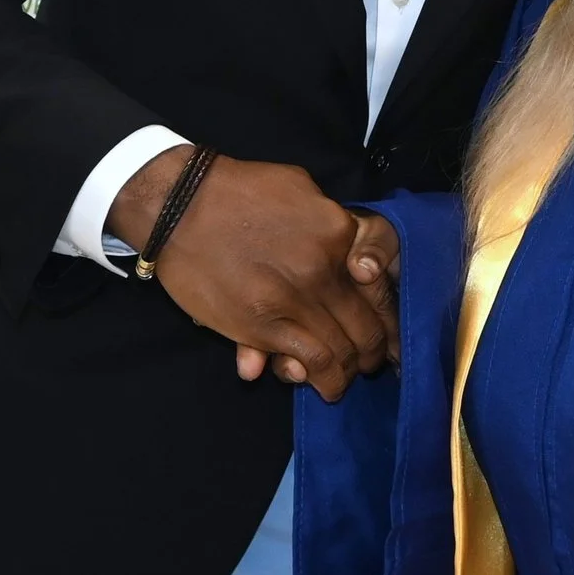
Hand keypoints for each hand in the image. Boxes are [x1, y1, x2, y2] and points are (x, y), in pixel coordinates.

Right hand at [107, 148, 397, 401]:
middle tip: (374, 362)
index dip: (391, 315)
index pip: (380, 286)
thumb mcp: (301, 188)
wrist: (181, 206)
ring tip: (347, 381)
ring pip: (341, 351)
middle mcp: (325, 271)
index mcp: (338, 234)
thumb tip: (352, 256)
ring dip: (349, 372)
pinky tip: (325, 386)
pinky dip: (321, 379)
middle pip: (367, 326)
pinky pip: (307, 361)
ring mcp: (294, 302)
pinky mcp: (262, 327)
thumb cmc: (240, 190)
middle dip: (376, 351)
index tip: (392, 331)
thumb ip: (332, 223)